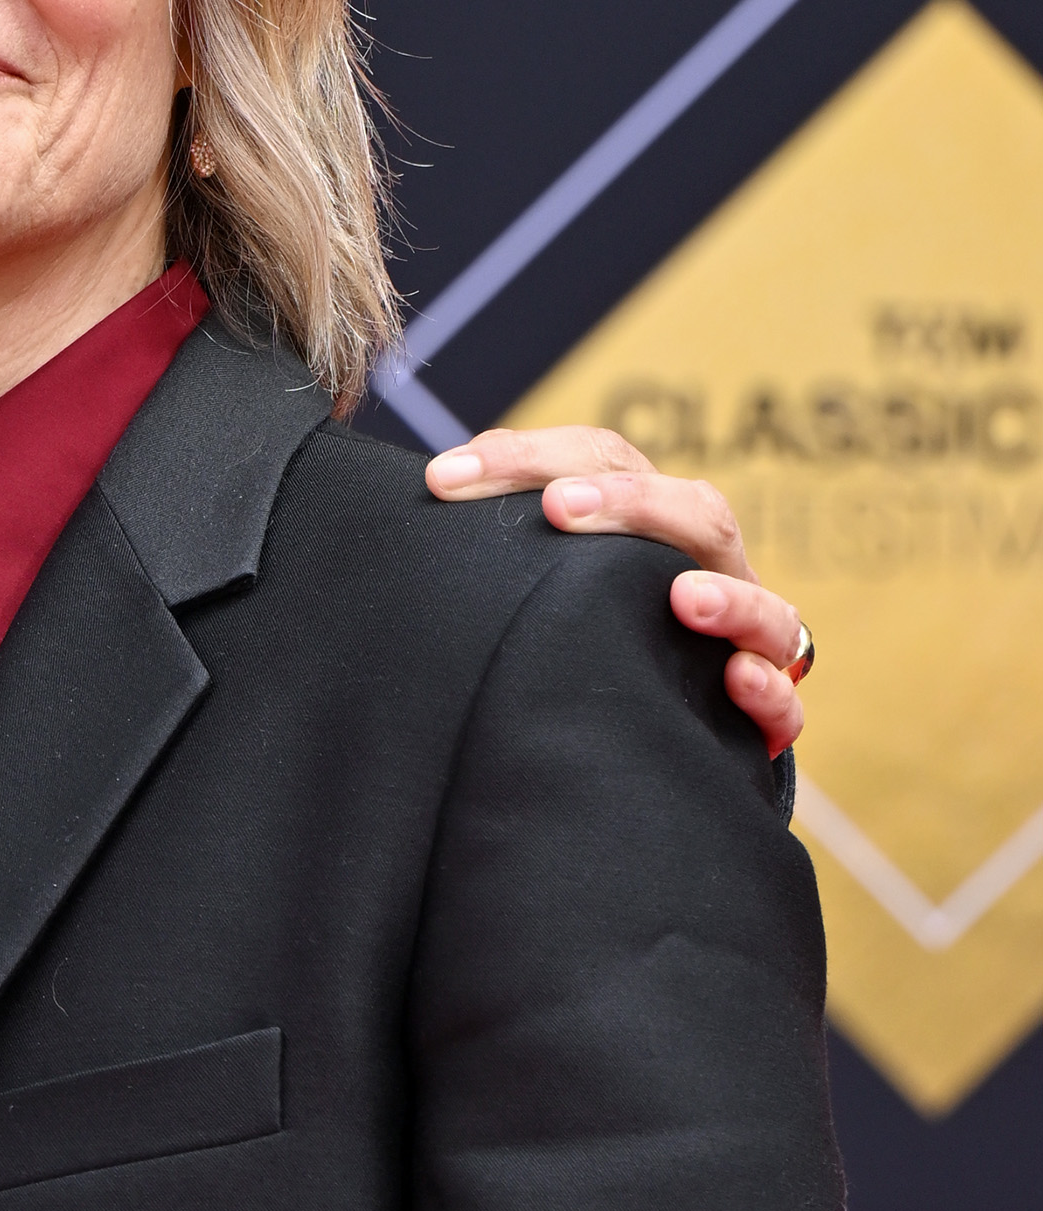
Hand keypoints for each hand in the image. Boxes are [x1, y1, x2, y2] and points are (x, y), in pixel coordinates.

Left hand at [424, 425, 808, 758]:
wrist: (624, 753)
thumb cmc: (569, 643)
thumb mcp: (530, 586)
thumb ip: (498, 546)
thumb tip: (425, 490)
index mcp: (644, 530)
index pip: (601, 463)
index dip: (528, 458)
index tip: (444, 477)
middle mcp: (703, 574)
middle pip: (694, 511)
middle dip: (629, 504)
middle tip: (556, 507)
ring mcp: (743, 642)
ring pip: (764, 605)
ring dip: (728, 598)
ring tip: (682, 597)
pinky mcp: (758, 717)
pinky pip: (784, 701)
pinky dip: (768, 689)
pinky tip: (735, 681)